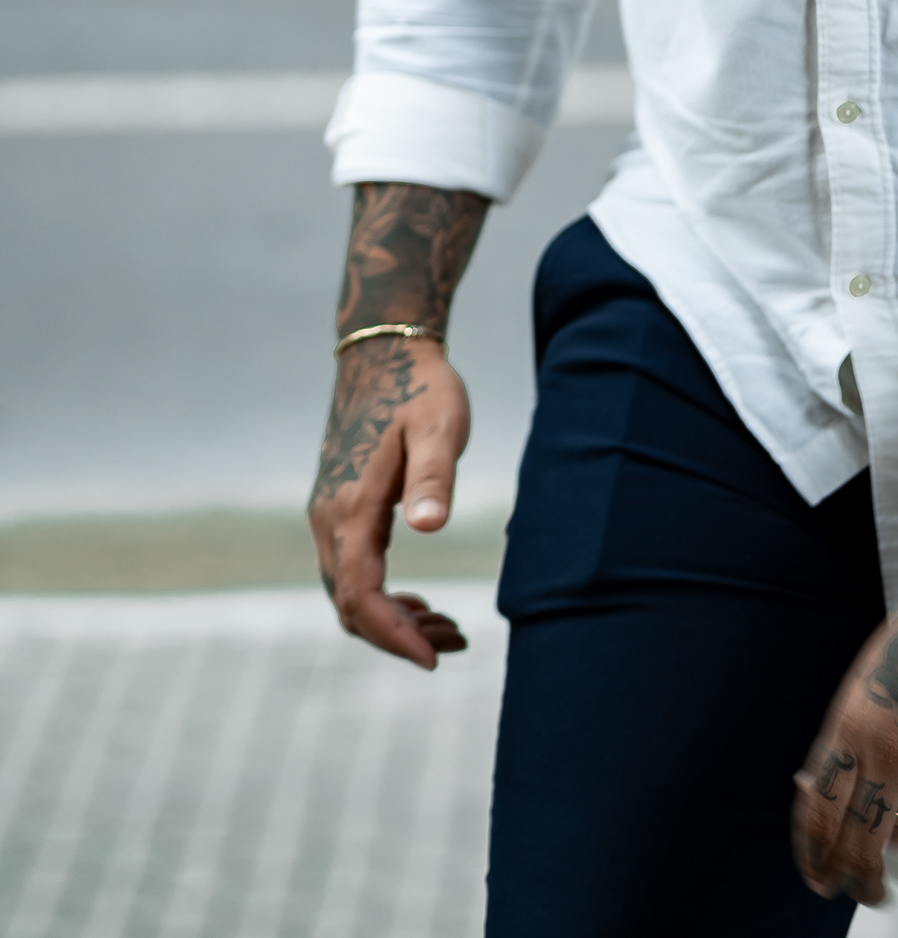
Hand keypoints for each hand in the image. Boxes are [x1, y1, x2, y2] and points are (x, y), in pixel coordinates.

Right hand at [308, 333, 472, 669]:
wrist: (385, 353)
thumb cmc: (420, 387)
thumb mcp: (439, 426)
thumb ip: (434, 476)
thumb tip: (429, 528)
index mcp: (351, 506)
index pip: (360, 594)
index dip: (393, 634)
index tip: (434, 658)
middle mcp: (328, 518)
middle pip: (350, 605)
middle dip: (399, 636)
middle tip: (456, 644)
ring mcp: (328, 514)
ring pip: (348, 593)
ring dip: (392, 621)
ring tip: (449, 628)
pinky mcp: (338, 509)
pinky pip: (352, 572)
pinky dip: (382, 598)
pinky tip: (420, 602)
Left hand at [792, 562, 897, 906]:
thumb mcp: (876, 673)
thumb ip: (852, 730)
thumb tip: (818, 782)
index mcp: (853, 724)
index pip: (817, 812)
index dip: (816, 857)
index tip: (822, 881)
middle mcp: (888, 750)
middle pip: (862, 846)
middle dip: (863, 884)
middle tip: (873, 895)